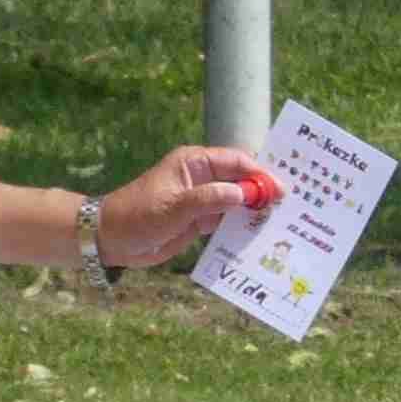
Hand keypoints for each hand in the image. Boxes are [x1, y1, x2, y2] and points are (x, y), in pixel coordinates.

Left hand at [96, 146, 278, 268]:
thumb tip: (244, 194)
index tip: (281, 190)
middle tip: (288, 207)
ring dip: (254, 211)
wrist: (112, 239)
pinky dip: (241, 227)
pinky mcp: (200, 219)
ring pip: (237, 201)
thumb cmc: (138, 215)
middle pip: (242, 180)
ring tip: (280, 224)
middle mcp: (202, 178)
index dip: (260, 174)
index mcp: (195, 163)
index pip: (236, 161)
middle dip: (263, 191)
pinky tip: (258, 237)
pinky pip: (227, 221)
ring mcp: (202, 199)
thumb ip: (211, 199)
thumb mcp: (175, 207)